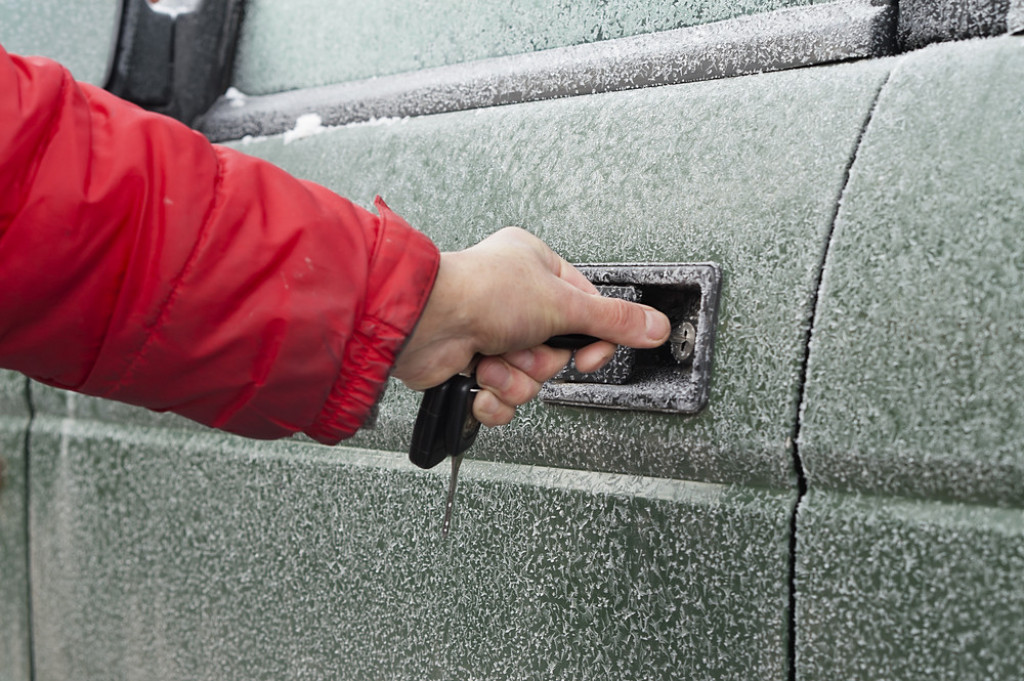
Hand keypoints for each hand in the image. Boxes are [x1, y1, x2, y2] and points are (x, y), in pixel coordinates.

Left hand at [392, 228, 670, 425]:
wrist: (424, 324)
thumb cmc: (479, 293)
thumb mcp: (562, 303)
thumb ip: (613, 322)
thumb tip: (655, 326)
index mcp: (535, 267)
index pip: (585, 310)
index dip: (591, 340)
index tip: (589, 354)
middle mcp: (512, 298)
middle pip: (557, 351)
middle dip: (541, 360)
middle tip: (525, 347)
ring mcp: (490, 333)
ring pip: (530, 379)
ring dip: (515, 378)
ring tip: (495, 359)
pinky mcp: (471, 367)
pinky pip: (502, 398)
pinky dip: (493, 396)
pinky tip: (480, 379)